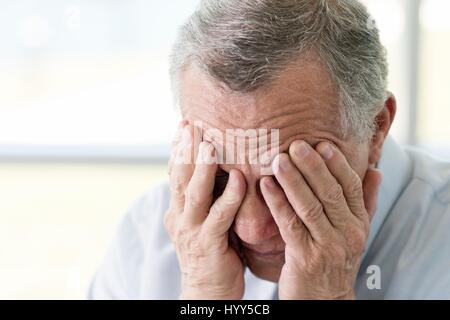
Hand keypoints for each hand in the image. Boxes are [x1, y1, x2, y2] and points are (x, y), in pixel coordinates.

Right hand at [165, 123, 246, 299]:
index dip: (178, 149)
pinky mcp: (209, 244)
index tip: (184, 125)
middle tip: (189, 124)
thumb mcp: (203, 222)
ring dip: (201, 168)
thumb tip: (218, 170)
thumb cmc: (212, 253)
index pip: (174, 173)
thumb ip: (207, 198)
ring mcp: (192, 231)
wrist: (207, 292)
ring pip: (195, 194)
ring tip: (208, 145)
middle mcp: (180, 217)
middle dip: (184, 149)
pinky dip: (229, 196)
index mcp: (178, 210)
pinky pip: (220, 216)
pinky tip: (237, 178)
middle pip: (179, 177)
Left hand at [260, 140, 381, 299]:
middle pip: (330, 193)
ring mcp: (327, 246)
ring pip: (310, 207)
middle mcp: (347, 233)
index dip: (337, 164)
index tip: (322, 144)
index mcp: (359, 222)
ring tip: (277, 160)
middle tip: (296, 144)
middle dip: (312, 167)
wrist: (324, 299)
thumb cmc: (335, 258)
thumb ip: (366, 201)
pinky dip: (278, 203)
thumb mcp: (356, 231)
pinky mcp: (305, 258)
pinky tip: (266, 186)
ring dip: (293, 181)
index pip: (351, 187)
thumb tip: (377, 170)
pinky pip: (290, 225)